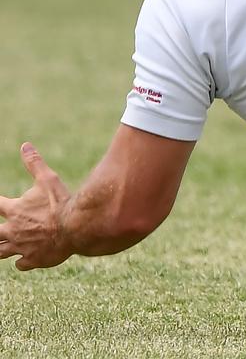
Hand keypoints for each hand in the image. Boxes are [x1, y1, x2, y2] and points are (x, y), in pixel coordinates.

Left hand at [0, 143, 72, 269]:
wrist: (75, 226)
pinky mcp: (33, 259)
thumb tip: (25, 145)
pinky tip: (24, 259)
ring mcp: (22, 246)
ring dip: (2, 249)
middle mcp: (13, 230)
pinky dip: (21, 261)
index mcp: (15, 210)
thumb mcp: (48, 179)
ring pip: (1, 252)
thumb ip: (34, 163)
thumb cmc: (61, 202)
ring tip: (2, 247)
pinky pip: (21, 264)